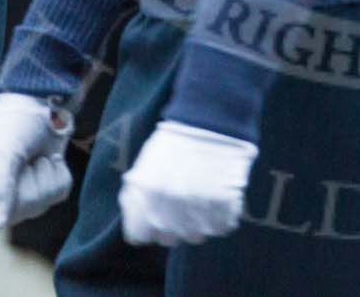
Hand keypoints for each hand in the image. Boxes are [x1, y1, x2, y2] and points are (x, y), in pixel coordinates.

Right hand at [0, 92, 74, 229]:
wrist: (44, 99)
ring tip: (36, 153)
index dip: (0, 202)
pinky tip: (52, 157)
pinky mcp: (49, 187)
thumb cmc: (13, 121)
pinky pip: (60, 192)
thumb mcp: (2, 150)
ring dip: (46, 173)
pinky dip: (60, 172)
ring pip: (44, 202)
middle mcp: (1, 196)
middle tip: (25, 155)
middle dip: (30, 179)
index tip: (12, 176)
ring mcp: (26, 194)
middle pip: (21, 210)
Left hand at [118, 120, 257, 246]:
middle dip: (172, 225)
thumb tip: (136, 225)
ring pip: (196, 237)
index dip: (147, 226)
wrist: (210, 119)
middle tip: (181, 205)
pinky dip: (221, 218)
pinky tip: (218, 200)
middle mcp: (170, 207)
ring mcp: (198, 208)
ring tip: (202, 201)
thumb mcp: (144, 165)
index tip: (155, 217)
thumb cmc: (176, 140)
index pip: (139, 236)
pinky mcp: (224, 204)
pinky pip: (221, 227)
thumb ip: (135, 197)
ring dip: (198, 223)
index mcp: (146, 196)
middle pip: (168, 239)